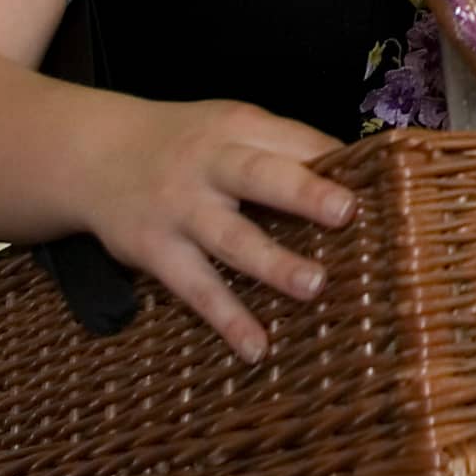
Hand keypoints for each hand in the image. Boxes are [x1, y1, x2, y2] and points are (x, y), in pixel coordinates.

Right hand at [85, 97, 356, 363]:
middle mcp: (210, 165)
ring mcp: (181, 209)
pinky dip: (226, 319)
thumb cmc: (185, 145)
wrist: (93, 156)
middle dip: (304, 193)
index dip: (335, 161)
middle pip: (260, 176)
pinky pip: (196, 288)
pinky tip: (256, 347)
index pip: (295, 141)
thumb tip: (358, 178)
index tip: (382, 182)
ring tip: (314, 285)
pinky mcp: (156, 250)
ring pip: (231, 237)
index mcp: (238, 128)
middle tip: (347, 212)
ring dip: (272, 263)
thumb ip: (283, 149)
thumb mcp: (228, 129)